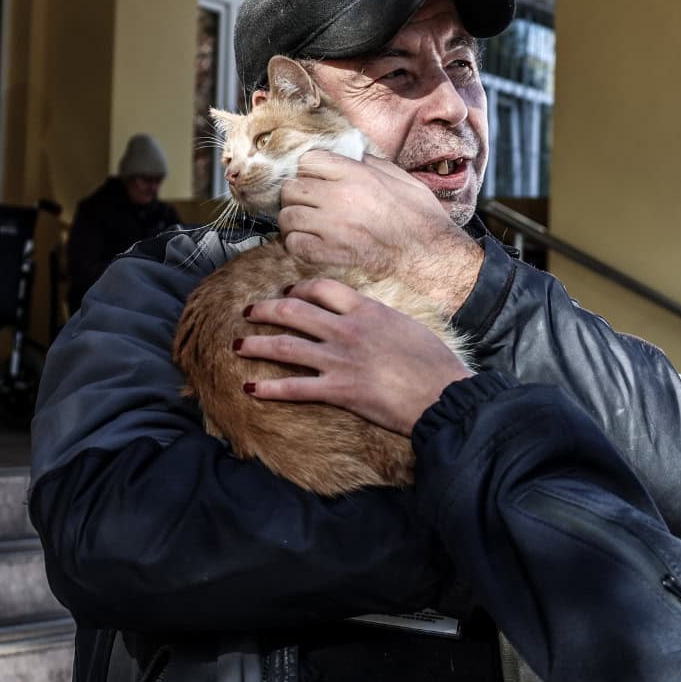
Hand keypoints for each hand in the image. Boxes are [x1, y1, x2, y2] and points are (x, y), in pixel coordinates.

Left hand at [238, 277, 472, 436]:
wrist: (444, 393)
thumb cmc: (435, 363)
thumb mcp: (408, 326)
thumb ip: (381, 319)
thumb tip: (369, 318)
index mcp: (366, 309)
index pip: (321, 288)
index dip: (297, 289)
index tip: (287, 293)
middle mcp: (347, 329)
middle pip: (292, 311)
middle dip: (264, 310)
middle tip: (249, 312)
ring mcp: (339, 360)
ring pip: (284, 346)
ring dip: (255, 344)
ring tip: (237, 345)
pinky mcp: (338, 391)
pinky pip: (293, 388)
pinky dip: (268, 389)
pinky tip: (250, 389)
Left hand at [279, 151, 483, 312]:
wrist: (431, 254)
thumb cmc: (423, 218)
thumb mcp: (404, 179)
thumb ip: (376, 165)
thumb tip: (359, 156)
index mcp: (357, 174)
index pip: (309, 160)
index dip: (309, 171)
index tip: (316, 181)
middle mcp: (340, 195)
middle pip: (291, 188)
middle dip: (296, 196)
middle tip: (307, 205)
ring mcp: (333, 225)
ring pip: (287, 216)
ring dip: (293, 222)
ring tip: (306, 227)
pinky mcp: (332, 252)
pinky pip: (294, 244)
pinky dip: (297, 245)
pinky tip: (309, 245)